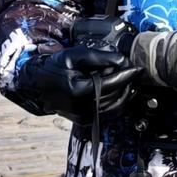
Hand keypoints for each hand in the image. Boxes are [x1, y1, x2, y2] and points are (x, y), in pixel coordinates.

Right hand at [20, 48, 142, 125]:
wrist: (37, 86)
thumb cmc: (54, 68)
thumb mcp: (74, 55)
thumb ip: (98, 56)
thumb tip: (121, 60)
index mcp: (79, 90)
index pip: (111, 83)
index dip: (127, 75)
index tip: (138, 68)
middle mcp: (82, 107)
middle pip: (116, 96)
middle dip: (127, 83)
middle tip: (131, 71)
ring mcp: (84, 116)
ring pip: (115, 107)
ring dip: (125, 93)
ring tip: (127, 80)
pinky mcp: (85, 121)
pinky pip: (109, 113)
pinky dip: (118, 103)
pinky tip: (120, 91)